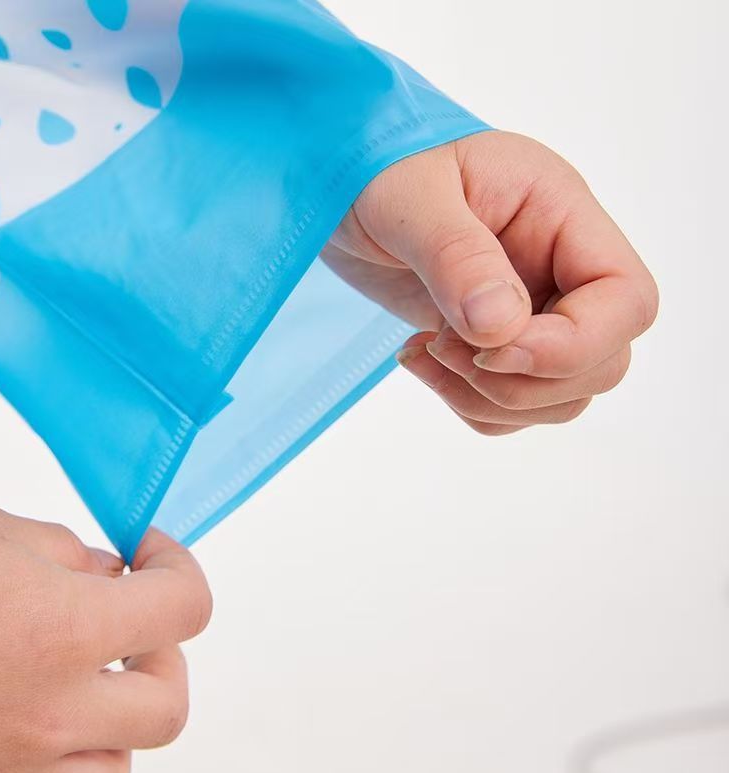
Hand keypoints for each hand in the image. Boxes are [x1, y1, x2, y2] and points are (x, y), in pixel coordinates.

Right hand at [0, 499, 211, 772]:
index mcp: (62, 632)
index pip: (185, 609)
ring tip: (79, 679)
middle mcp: (47, 715)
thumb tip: (112, 574)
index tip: (153, 557)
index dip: (180, 570)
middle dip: (163, 658)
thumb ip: (67, 553)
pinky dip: (66, 764)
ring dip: (116, 722)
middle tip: (131, 627)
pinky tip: (36, 720)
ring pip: (116, 770)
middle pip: (169, 706)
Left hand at [324, 131, 657, 434]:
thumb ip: (457, 256)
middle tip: (444, 347)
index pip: (626, 299)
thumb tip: (502, 329)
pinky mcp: (493, 344)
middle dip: (523, 381)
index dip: (573, 345)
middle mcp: (558, 269)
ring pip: (559, 397)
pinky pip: (510, 406)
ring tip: (425, 352)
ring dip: (490, 400)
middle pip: (602, 363)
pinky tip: (419, 357)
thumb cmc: (376, 170)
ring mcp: (530, 310)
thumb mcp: (408, 198)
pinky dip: (468, 404)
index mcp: (560, 215)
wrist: (342, 189)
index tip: (491, 349)